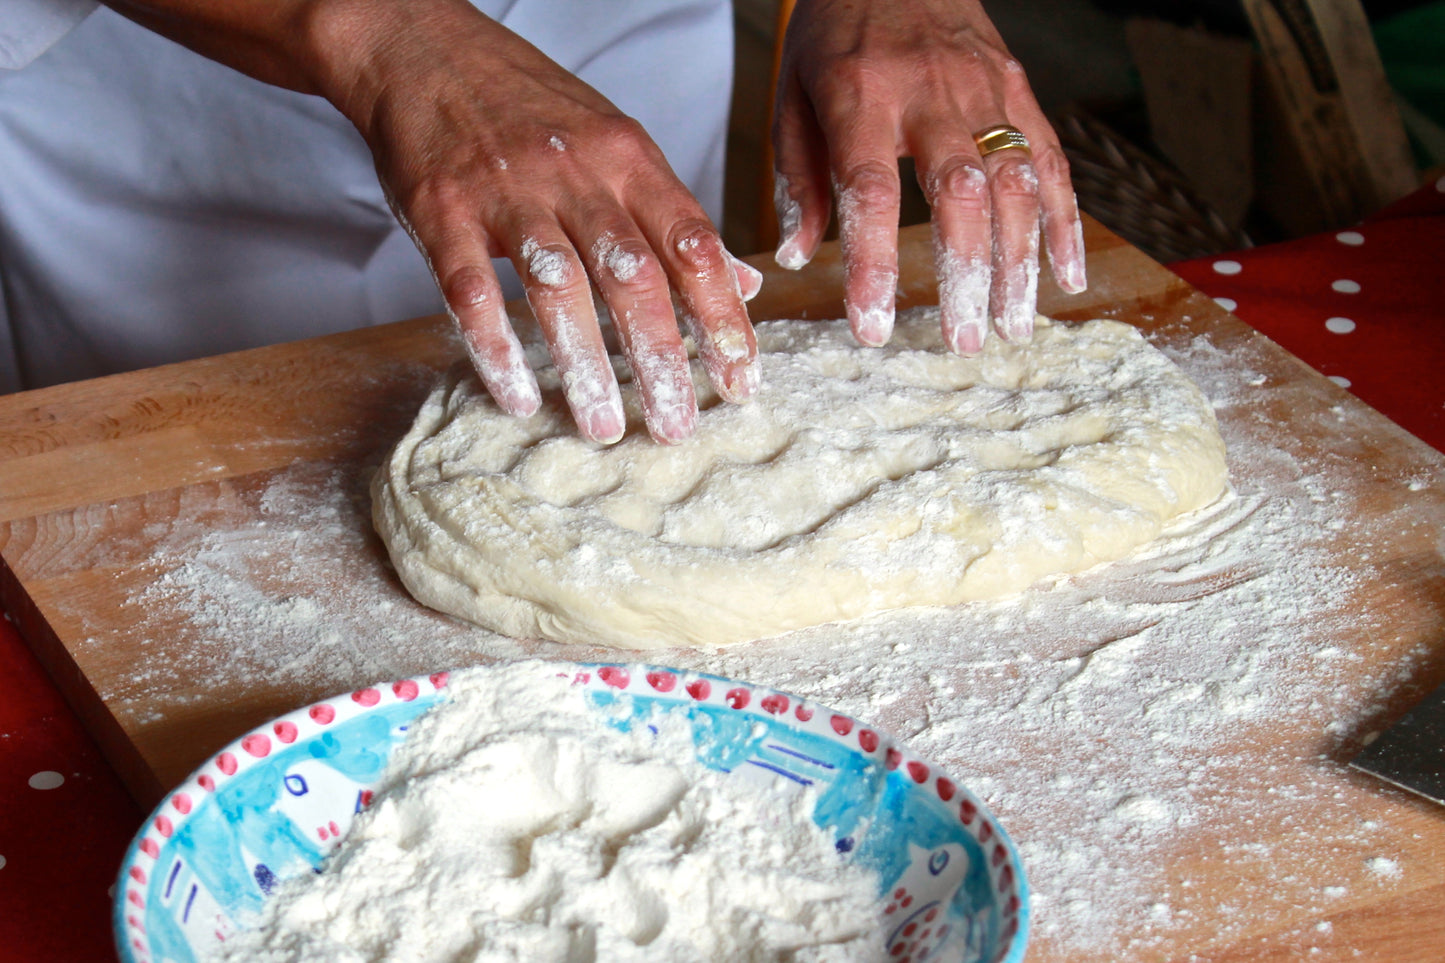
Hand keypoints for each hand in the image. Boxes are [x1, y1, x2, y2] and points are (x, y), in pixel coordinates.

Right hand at [109, 0, 760, 444]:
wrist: (424, 48)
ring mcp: (507, 191)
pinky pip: (470, 289)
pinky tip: (519, 398)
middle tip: (676, 427)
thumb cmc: (530, 106)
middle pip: (633, 275)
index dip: (722, 316)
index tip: (741, 378)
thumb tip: (740, 282)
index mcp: (628, 159)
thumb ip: (674, 217)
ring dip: (584, 364)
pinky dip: (495, 348)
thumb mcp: (618, 145)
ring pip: (557, 286)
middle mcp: (575, 174)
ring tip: (603, 428)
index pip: (693, 243)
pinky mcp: (443, 210)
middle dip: (661, 358)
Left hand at [772, 0, 1086, 353]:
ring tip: (1013, 326)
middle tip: (964, 341)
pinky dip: (1065, 220)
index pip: (870, 190)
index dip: (874, 262)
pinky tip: (1067, 276)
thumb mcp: (794, 95)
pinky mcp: (1018, 88)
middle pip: (959, 191)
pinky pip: (1051, 159)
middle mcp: (931, 91)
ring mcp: (984, 88)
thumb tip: (798, 256)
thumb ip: (799, 176)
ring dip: (1020, 261)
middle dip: (966, 272)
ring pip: (1015, 181)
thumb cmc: (836, 35)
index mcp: (861, 93)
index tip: (872, 327)